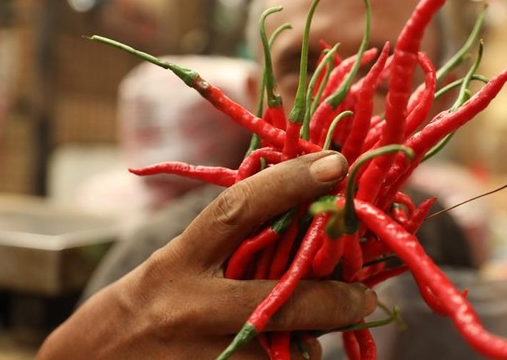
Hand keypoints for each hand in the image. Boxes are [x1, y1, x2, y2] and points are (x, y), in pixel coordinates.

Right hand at [37, 151, 376, 359]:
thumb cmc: (141, 308)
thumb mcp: (172, 265)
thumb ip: (224, 245)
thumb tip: (295, 208)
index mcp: (178, 261)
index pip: (237, 212)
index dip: (288, 183)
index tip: (334, 165)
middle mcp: (188, 307)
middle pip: (280, 300)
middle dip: (333, 299)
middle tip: (365, 297)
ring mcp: (198, 356)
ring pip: (284, 353)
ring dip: (308, 344)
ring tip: (311, 336)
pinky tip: (279, 355)